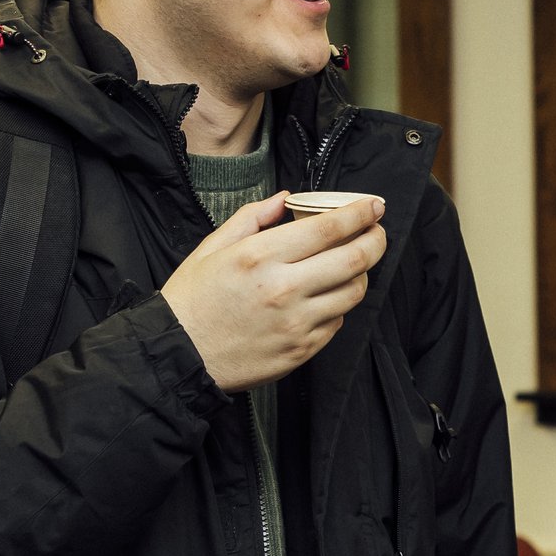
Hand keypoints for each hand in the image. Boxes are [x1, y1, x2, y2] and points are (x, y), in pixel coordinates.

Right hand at [160, 194, 386, 393]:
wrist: (178, 357)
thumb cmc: (192, 301)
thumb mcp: (212, 248)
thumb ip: (253, 218)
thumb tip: (286, 199)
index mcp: (260, 257)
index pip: (329, 228)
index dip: (360, 213)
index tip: (373, 206)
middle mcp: (283, 289)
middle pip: (355, 259)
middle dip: (376, 240)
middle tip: (377, 231)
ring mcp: (296, 323)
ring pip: (354, 292)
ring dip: (361, 273)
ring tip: (352, 263)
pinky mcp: (301, 350)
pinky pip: (337, 321)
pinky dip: (339, 304)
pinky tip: (325, 295)